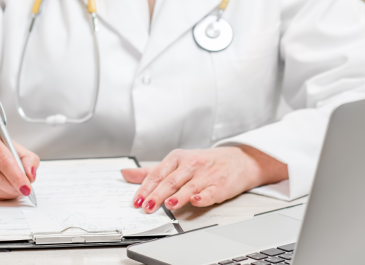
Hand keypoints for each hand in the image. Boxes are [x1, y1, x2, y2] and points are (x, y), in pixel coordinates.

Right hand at [0, 129, 37, 199]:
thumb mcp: (16, 147)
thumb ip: (29, 159)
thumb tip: (30, 175)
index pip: (3, 160)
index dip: (17, 176)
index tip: (27, 187)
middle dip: (12, 187)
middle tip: (23, 190)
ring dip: (6, 193)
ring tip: (16, 190)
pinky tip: (5, 191)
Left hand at [122, 146, 287, 212]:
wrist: (238, 161)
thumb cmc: (204, 163)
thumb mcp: (176, 162)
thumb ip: (151, 171)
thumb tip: (126, 174)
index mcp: (178, 158)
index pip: (158, 174)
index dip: (146, 188)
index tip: (136, 200)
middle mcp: (191, 165)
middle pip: (171, 181)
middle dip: (157, 194)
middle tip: (147, 206)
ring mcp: (205, 175)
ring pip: (189, 186)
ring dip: (178, 196)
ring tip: (168, 205)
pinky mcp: (219, 186)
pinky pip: (209, 192)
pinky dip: (202, 197)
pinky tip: (195, 201)